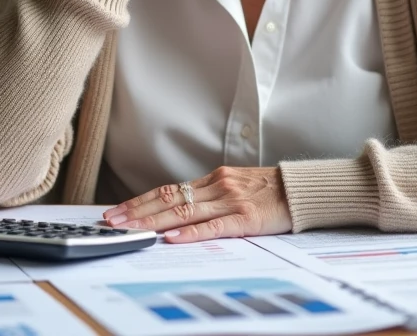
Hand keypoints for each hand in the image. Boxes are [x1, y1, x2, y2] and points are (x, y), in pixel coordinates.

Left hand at [101, 166, 292, 243]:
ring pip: (185, 211)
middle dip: (138, 211)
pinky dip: (192, 232)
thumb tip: (180, 210)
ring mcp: (230, 200)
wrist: (303, 189)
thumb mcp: (236, 187)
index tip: (118, 210)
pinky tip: (174, 237)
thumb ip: (211, 196)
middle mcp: (217, 186)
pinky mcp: (246, 217)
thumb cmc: (271, 191)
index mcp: (213, 180)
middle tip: (112, 220)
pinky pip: (214, 226)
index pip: (168, 190)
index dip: (141, 201)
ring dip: (154, 221)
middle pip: (169, 199)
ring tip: (132, 229)